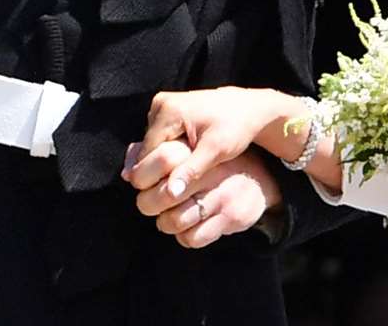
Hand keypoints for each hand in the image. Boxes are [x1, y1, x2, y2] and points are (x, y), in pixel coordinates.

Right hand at [122, 87, 282, 193]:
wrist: (249, 108)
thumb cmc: (237, 128)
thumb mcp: (216, 150)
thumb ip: (192, 170)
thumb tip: (171, 193)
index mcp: (168, 110)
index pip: (147, 154)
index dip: (157, 176)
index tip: (173, 191)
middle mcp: (160, 104)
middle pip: (147, 150)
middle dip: (161, 168)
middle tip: (181, 182)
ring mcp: (161, 105)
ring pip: (152, 146)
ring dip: (164, 161)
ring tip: (186, 169)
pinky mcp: (166, 110)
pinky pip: (159, 139)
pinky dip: (168, 152)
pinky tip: (184, 160)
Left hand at [133, 146, 283, 248]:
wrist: (260, 180)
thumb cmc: (213, 165)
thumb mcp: (191, 150)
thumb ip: (158, 154)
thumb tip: (127, 172)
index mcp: (200, 150)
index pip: (163, 159)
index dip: (143, 175)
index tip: (142, 182)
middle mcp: (212, 171)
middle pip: (164, 195)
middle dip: (148, 203)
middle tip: (150, 203)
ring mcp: (222, 196)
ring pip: (175, 220)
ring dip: (165, 222)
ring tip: (168, 216)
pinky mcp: (231, 218)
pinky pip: (192, 238)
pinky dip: (183, 236)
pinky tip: (187, 227)